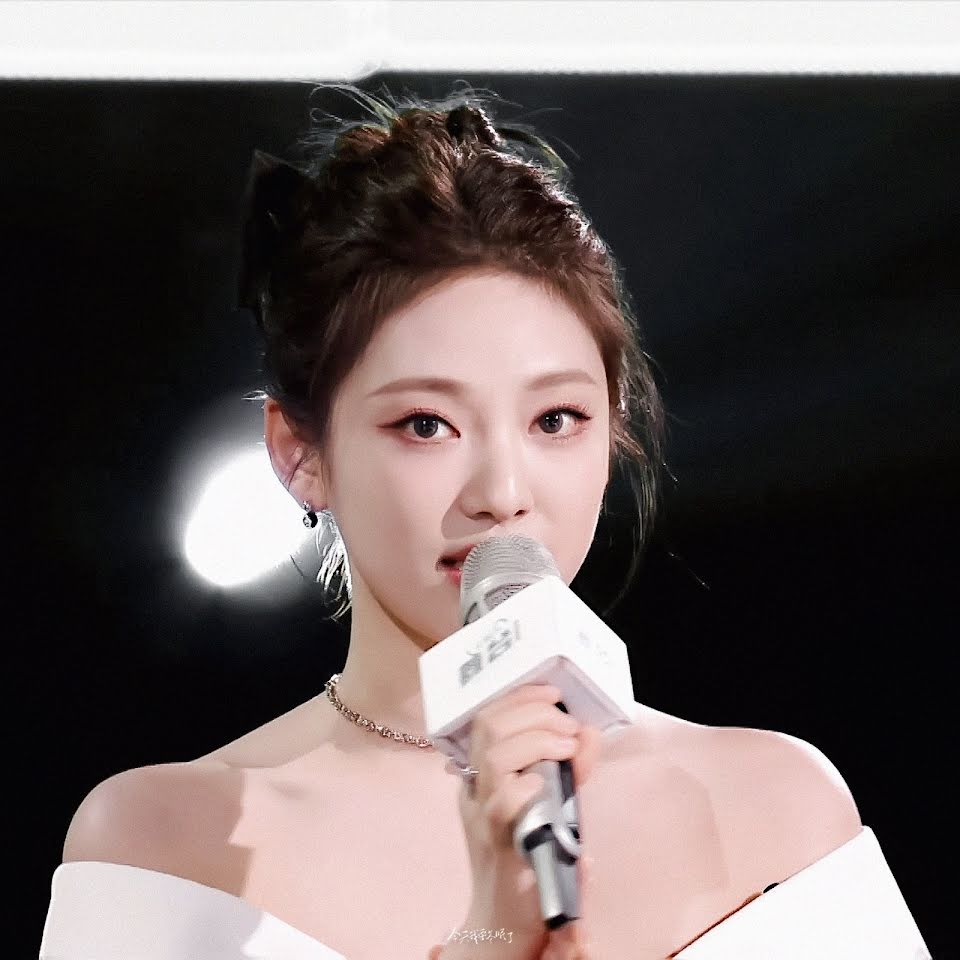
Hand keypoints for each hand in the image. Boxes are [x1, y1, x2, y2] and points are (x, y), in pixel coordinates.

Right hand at [445, 683, 601, 959]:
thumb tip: (588, 733)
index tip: (553, 693)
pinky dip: (528, 784)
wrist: (508, 920)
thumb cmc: (531, 858)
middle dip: (533, 712)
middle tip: (566, 724)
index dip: (520, 697)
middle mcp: (476, 789)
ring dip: (537, 740)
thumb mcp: (551, 802)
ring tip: (567, 746)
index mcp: (480, 774)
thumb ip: (568, 768)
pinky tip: (546, 784)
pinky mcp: (501, 844)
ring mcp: (484, 816)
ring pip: (495, 757)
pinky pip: (504, 803)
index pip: (487, 718)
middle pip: (488, 727)